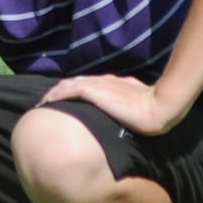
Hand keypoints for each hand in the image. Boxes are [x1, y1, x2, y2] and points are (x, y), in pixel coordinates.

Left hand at [38, 74, 184, 136]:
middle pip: (73, 83)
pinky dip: (55, 97)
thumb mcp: (139, 105)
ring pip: (67, 85)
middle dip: (58, 92)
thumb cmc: (154, 110)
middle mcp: (103, 81)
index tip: (62, 101)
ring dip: (52, 94)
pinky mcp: (94, 91)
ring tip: (41, 105)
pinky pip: (68, 91)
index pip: (86, 84)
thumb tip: (128, 121)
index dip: (72, 91)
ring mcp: (98, 85)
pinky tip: (46, 104)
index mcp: (113, 83)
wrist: (160, 107)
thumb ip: (128, 107)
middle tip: (45, 104)